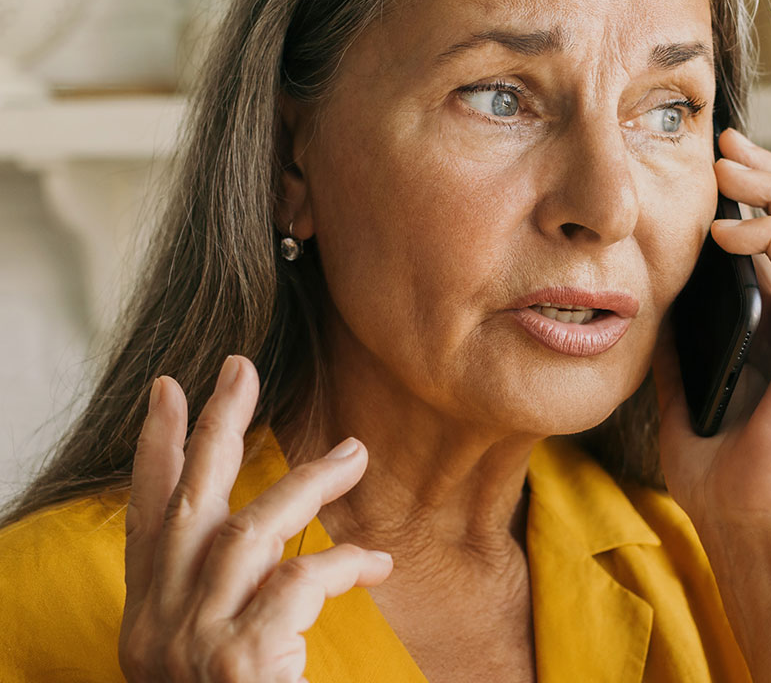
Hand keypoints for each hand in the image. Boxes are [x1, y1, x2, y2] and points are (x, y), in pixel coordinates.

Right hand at [119, 355, 392, 681]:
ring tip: (354, 452)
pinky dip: (340, 563)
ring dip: (306, 484)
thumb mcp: (205, 658)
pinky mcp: (241, 659)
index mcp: (150, 619)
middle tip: (237, 367)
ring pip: (249, 528)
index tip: (171, 389)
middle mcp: (160, 622)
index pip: (147, 517)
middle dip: (212, 428)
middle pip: (186, 502)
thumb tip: (264, 545)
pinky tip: (374, 561)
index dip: (157, 449)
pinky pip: (297, 582)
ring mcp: (195, 640)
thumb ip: (223, 601)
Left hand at [652, 126, 770, 542]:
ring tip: (729, 167)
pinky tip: (728, 229)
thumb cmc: (720, 470)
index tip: (707, 164)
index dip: (746, 195)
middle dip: (765, 174)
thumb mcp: (679, 387)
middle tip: (726, 142)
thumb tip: (649, 295)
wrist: (748, 524)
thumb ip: (675, 339)